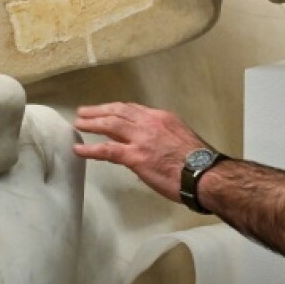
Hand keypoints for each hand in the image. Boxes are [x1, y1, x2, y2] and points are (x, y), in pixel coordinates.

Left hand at [73, 103, 209, 203]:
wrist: (205, 174)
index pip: (134, 109)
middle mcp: (150, 123)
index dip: (117, 109)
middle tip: (84, 111)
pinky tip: (79, 149)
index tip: (107, 111)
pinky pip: (107, 150)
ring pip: (110, 125)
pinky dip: (90, 149)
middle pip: (118, 111)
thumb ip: (163, 137)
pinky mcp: (135, 156)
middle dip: (99, 110)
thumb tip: (151, 145)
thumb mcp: (181, 138)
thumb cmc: (199, 162)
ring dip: (92, 122)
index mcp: (162, 118)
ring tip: (79, 123)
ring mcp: (141, 139)